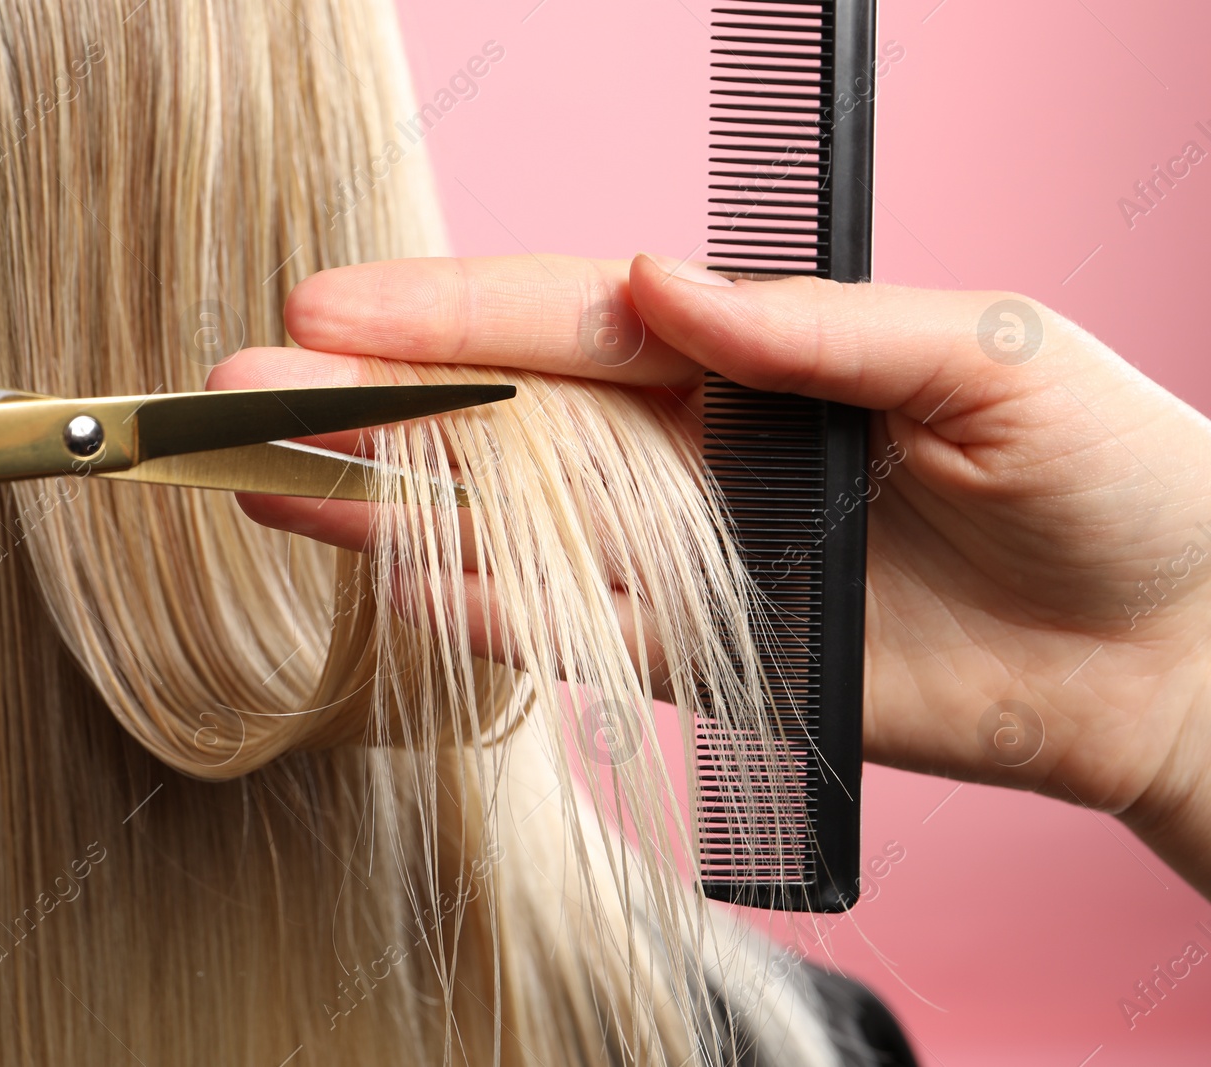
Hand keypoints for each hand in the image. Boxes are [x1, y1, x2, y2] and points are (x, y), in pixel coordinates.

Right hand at [209, 253, 1210, 898]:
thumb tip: (656, 282)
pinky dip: (477, 615)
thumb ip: (813, 325)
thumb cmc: (1113, 473)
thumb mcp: (984, 352)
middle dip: (369, 400)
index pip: (567, 323)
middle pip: (504, 422)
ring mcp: (689, 557)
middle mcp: (696, 449)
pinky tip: (385, 581)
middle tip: (237, 384)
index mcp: (750, 354)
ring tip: (258, 474)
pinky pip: (568, 637)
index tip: (328, 304)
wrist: (1169, 647)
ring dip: (385, 503)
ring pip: (507, 526)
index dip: (447, 312)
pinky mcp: (707, 656)